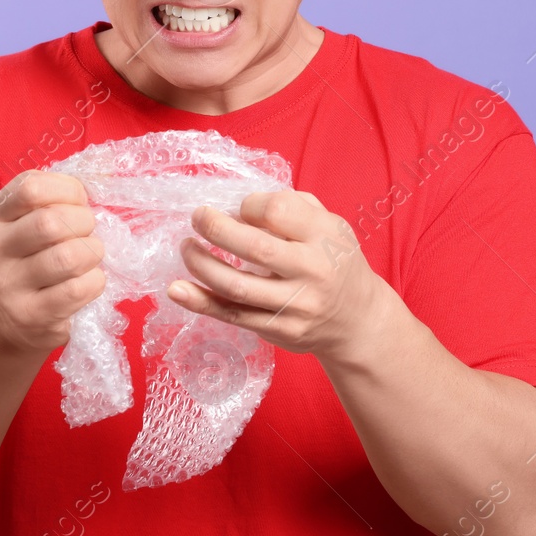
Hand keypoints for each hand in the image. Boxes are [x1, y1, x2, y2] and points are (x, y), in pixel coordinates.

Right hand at [0, 170, 106, 355]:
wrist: (11, 318)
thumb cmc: (33, 257)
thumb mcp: (30, 220)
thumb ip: (58, 195)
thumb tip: (106, 172)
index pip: (32, 187)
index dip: (69, 191)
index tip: (78, 203)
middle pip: (51, 222)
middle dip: (85, 223)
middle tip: (88, 232)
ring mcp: (6, 286)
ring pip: (68, 257)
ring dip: (93, 252)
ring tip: (89, 257)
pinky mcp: (30, 315)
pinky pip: (77, 289)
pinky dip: (95, 281)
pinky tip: (88, 281)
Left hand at [167, 191, 390, 360]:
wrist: (358, 320)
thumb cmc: (336, 262)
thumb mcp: (331, 226)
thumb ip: (293, 208)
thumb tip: (239, 205)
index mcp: (326, 236)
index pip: (277, 210)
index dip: (249, 205)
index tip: (240, 208)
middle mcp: (313, 271)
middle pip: (254, 247)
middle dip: (215, 228)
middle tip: (197, 217)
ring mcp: (295, 305)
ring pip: (237, 286)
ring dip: (201, 264)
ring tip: (186, 247)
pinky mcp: (279, 330)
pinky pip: (233, 315)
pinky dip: (201, 301)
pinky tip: (178, 289)